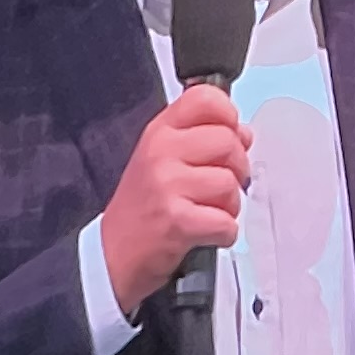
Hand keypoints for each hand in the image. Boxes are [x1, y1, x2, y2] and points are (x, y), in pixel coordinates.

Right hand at [100, 82, 249, 313]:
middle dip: (236, 169)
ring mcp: (166, 185)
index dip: (228, 117)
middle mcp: (160, 152)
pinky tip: (204, 234)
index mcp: (159, 132)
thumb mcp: (159, 159)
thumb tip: (243, 134)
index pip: (206, 99)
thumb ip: (199, 138)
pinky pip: (226, 222)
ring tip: (205, 213)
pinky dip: (223, 234)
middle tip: (217, 187)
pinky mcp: (176, 220)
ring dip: (229, 206)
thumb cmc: (142, 209)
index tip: (227, 136)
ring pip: (230, 183)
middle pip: (228, 142)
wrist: (112, 255)